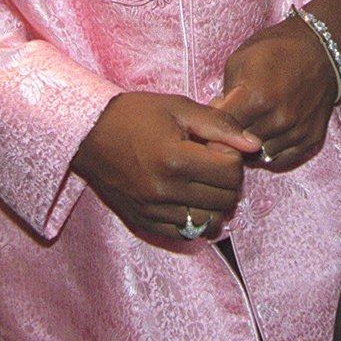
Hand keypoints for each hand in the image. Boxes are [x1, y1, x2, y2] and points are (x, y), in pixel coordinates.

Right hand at [72, 92, 259, 241]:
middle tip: (213, 163)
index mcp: (175, 158)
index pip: (231, 173)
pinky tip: (186, 197)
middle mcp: (164, 190)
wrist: (87, 134)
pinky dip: (194, 218)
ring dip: (214, 203)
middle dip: (228, 181)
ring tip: (201, 181)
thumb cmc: (134, 115)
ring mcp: (152, 210)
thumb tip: (254, 145)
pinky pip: (184, 232)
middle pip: (224, 200)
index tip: (218, 147)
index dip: (233, 157)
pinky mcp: (143, 222)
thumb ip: (220, 125)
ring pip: (208, 222)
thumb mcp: (179, 108)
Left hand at [215, 15, 339, 168]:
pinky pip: (281, 160)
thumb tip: (217, 117)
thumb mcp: (240, 59)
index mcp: (256, 97)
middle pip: (240, 145)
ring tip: (250, 127)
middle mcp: (278, 119)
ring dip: (250, 147)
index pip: (222, 128)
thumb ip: (224, 92)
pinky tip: (267, 134)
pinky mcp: (311, 140)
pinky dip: (270, 151)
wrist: (320, 50)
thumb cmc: (276, 49)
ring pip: (259, 156)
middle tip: (232, 122)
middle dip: (230, 136)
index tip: (214, 117)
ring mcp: (296, 132)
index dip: (213, 124)